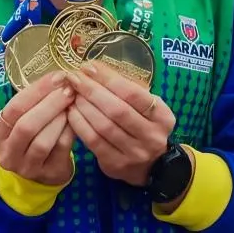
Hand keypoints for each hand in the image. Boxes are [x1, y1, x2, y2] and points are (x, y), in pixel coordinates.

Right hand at [0, 70, 76, 185]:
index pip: (13, 109)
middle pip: (26, 126)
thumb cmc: (32, 136)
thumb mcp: (23, 120)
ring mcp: (27, 168)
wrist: (41, 171)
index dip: (37, 90)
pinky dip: (69, 130)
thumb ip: (34, 101)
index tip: (57, 76)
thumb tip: (59, 77)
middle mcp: (7, 154)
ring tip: (71, 103)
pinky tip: (76, 118)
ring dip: (59, 118)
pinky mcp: (48, 174)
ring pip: (42, 141)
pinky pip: (60, 149)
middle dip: (50, 104)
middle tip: (68, 89)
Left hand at [65, 61, 175, 186]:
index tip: (90, 67)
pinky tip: (71, 111)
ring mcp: (134, 153)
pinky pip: (93, 141)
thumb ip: (128, 89)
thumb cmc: (144, 125)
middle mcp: (151, 136)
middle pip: (117, 109)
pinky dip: (79, 124)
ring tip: (72, 93)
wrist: (152, 166)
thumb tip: (95, 69)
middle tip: (74, 77)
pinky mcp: (116, 165)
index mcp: (162, 116)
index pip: (133, 93)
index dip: (109, 78)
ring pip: (103, 126)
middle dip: (92, 90)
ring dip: (84, 106)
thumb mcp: (147, 107)